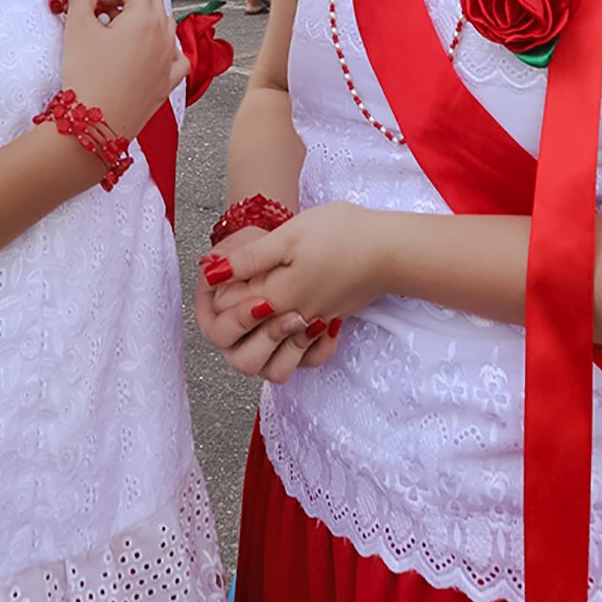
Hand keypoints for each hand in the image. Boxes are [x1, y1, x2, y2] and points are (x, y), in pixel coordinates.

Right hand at [58, 0, 185, 138]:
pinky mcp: (169, 82)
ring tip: (115, 23)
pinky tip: (147, 48)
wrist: (96, 124)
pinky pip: (174, 55)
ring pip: (163, 25)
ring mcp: (170, 60)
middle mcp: (164, 36)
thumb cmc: (88, 78)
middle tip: (98, 0)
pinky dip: (161, 45)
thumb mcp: (77, 29)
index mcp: (145, 18)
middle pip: (149, 0)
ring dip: (141, 16)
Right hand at [192, 245, 335, 383]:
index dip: (238, 320)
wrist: (313, 245)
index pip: (218, 330)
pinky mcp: (294, 349)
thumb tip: (212, 270)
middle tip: (293, 315)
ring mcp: (267, 347)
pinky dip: (318, 349)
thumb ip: (234, 258)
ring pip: (274, 372)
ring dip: (292, 349)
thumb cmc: (278, 243)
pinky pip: (305, 365)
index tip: (263, 302)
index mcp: (219, 311)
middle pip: (243, 360)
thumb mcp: (257, 242)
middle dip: (269, 337)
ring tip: (310, 321)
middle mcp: (240, 335)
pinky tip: (327, 325)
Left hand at [195, 202, 376, 381]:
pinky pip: (305, 357)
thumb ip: (248, 259)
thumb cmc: (342, 234)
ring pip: (275, 366)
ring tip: (260, 313)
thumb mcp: (289, 235)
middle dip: (233, 331)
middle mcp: (292, 323)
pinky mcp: (329, 324)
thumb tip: (210, 273)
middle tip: (238, 296)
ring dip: (263, 348)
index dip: (216, 296)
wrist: (391, 248)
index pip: (225, 317)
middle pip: (244, 356)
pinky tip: (293, 324)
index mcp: (276, 299)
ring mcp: (313, 328)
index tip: (223, 271)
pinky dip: (296, 351)